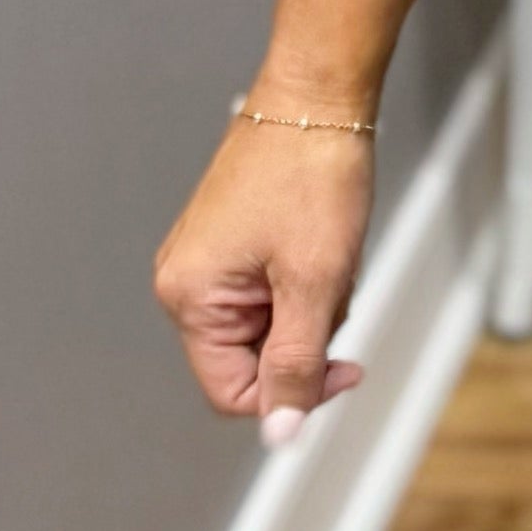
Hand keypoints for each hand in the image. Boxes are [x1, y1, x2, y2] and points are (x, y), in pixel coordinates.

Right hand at [154, 111, 375, 437]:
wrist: (318, 96)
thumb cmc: (311, 175)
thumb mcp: (313, 283)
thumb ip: (294, 365)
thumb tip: (279, 434)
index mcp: (188, 296)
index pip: (233, 393)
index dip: (295, 393)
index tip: (347, 366)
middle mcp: (184, 281)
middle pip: (253, 360)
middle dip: (306, 335)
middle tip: (332, 282)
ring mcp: (205, 260)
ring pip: (270, 326)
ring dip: (311, 305)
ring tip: (327, 252)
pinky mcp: (229, 242)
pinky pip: (272, 292)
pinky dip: (305, 280)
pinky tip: (321, 243)